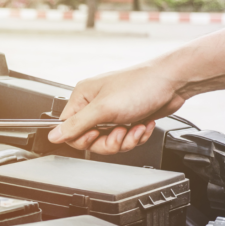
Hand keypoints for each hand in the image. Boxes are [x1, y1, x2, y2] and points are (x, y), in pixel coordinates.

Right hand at [46, 59, 183, 154]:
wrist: (172, 83)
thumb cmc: (140, 86)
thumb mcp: (103, 109)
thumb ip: (76, 125)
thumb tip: (53, 135)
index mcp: (83, 97)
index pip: (69, 129)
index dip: (83, 138)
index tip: (97, 134)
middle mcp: (95, 104)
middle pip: (90, 140)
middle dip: (109, 141)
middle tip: (120, 132)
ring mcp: (112, 113)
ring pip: (109, 142)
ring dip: (126, 139)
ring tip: (135, 127)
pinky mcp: (127, 119)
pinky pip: (124, 139)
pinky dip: (136, 136)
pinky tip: (143, 125)